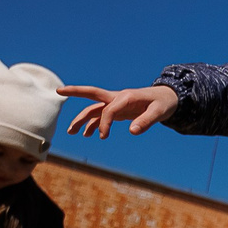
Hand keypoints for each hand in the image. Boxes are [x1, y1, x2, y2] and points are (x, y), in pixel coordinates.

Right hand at [60, 83, 179, 137]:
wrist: (169, 97)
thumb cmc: (164, 103)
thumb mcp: (159, 112)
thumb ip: (146, 121)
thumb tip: (133, 132)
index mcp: (126, 96)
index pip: (108, 109)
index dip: (103, 123)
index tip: (103, 136)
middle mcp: (118, 98)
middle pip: (92, 95)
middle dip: (75, 92)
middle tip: (58, 91)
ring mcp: (116, 104)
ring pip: (94, 109)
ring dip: (82, 119)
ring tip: (71, 132)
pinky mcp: (118, 110)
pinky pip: (101, 116)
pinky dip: (93, 124)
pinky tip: (87, 135)